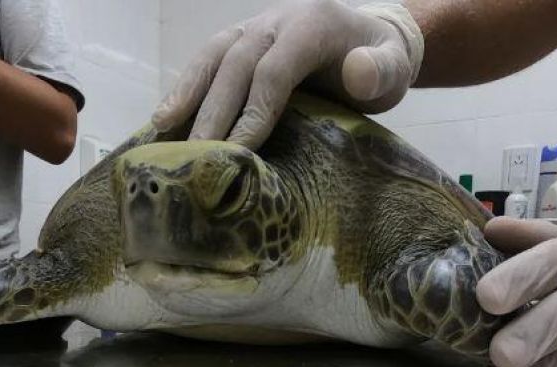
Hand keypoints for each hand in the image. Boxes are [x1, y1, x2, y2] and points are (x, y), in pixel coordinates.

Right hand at [152, 0, 424, 149]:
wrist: (368, 39)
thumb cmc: (379, 63)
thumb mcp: (394, 68)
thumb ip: (381, 70)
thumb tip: (358, 73)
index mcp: (311, 25)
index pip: (274, 70)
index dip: (254, 110)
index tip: (239, 151)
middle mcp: (275, 20)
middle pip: (236, 65)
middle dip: (214, 111)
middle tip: (196, 155)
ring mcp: (253, 26)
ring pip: (212, 55)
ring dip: (186, 92)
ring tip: (163, 130)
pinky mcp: (238, 40)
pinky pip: (207, 59)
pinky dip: (184, 86)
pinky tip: (165, 117)